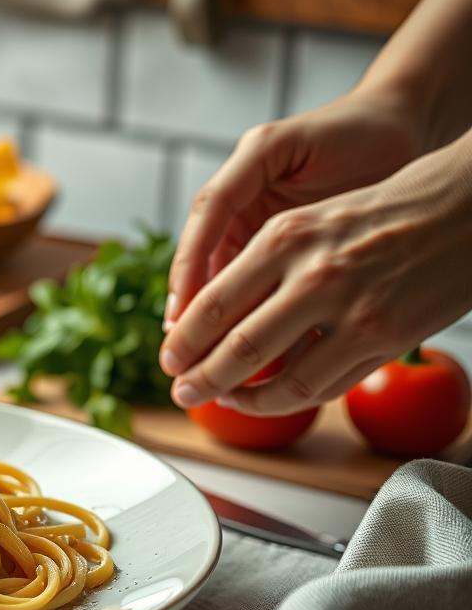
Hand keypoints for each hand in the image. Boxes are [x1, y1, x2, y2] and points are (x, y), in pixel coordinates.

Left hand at [159, 129, 471, 414]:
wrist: (463, 207)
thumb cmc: (382, 213)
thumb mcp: (309, 222)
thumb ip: (263, 266)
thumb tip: (210, 318)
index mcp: (283, 236)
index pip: (212, 304)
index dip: (182, 341)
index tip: (167, 359)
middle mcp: (312, 273)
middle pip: (235, 348)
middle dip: (199, 380)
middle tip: (180, 394)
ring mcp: (351, 310)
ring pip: (278, 380)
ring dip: (242, 400)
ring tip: (224, 402)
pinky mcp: (384, 338)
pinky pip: (323, 385)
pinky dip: (289, 399)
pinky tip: (272, 398)